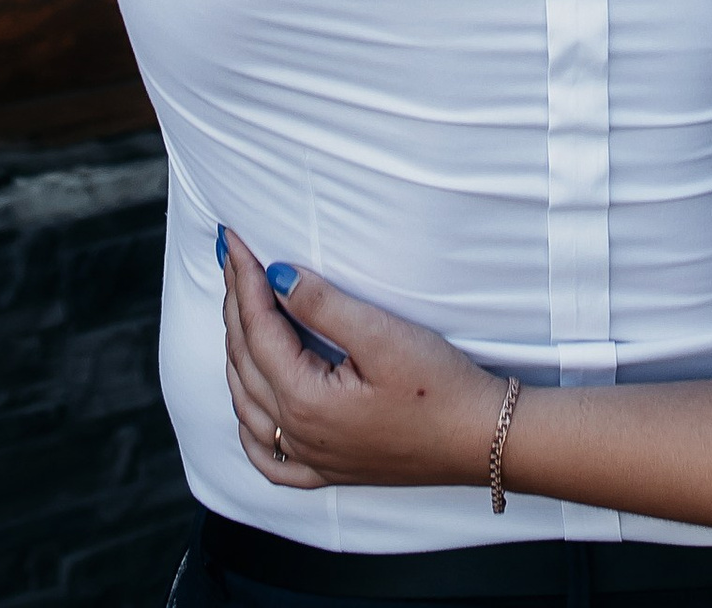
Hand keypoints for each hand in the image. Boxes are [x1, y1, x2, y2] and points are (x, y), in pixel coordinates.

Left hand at [221, 230, 507, 493]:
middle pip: (245, 361)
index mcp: (305, 399)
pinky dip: (248, 428)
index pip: (258, 328)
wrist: (479, 438)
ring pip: (248, 405)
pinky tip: (248, 408)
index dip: (244, 279)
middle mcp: (299, 434)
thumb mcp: (382, 335)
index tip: (234, 241)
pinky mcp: (329, 470)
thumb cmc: (440, 387)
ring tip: (236, 309)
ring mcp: (311, 457)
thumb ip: (323, 305)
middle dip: (234, 305)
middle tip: (232, 259)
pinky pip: (269, 459)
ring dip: (235, 352)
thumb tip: (276, 276)